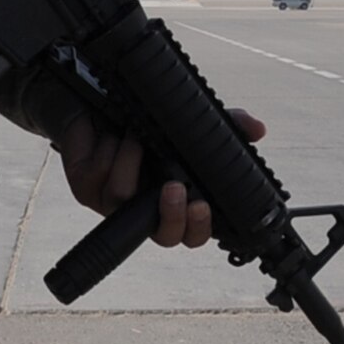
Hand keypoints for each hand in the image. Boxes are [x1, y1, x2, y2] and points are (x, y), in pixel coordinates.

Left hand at [56, 108, 267, 248]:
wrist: (97, 107)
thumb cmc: (145, 124)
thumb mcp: (187, 124)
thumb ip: (226, 125)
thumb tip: (257, 128)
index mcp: (173, 201)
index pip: (191, 232)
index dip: (199, 228)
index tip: (203, 206)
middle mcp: (145, 208)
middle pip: (163, 236)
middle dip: (172, 216)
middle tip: (175, 188)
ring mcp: (113, 203)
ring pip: (124, 195)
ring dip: (131, 159)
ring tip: (135, 135)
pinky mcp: (86, 189)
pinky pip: (101, 176)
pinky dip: (112, 149)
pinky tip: (114, 136)